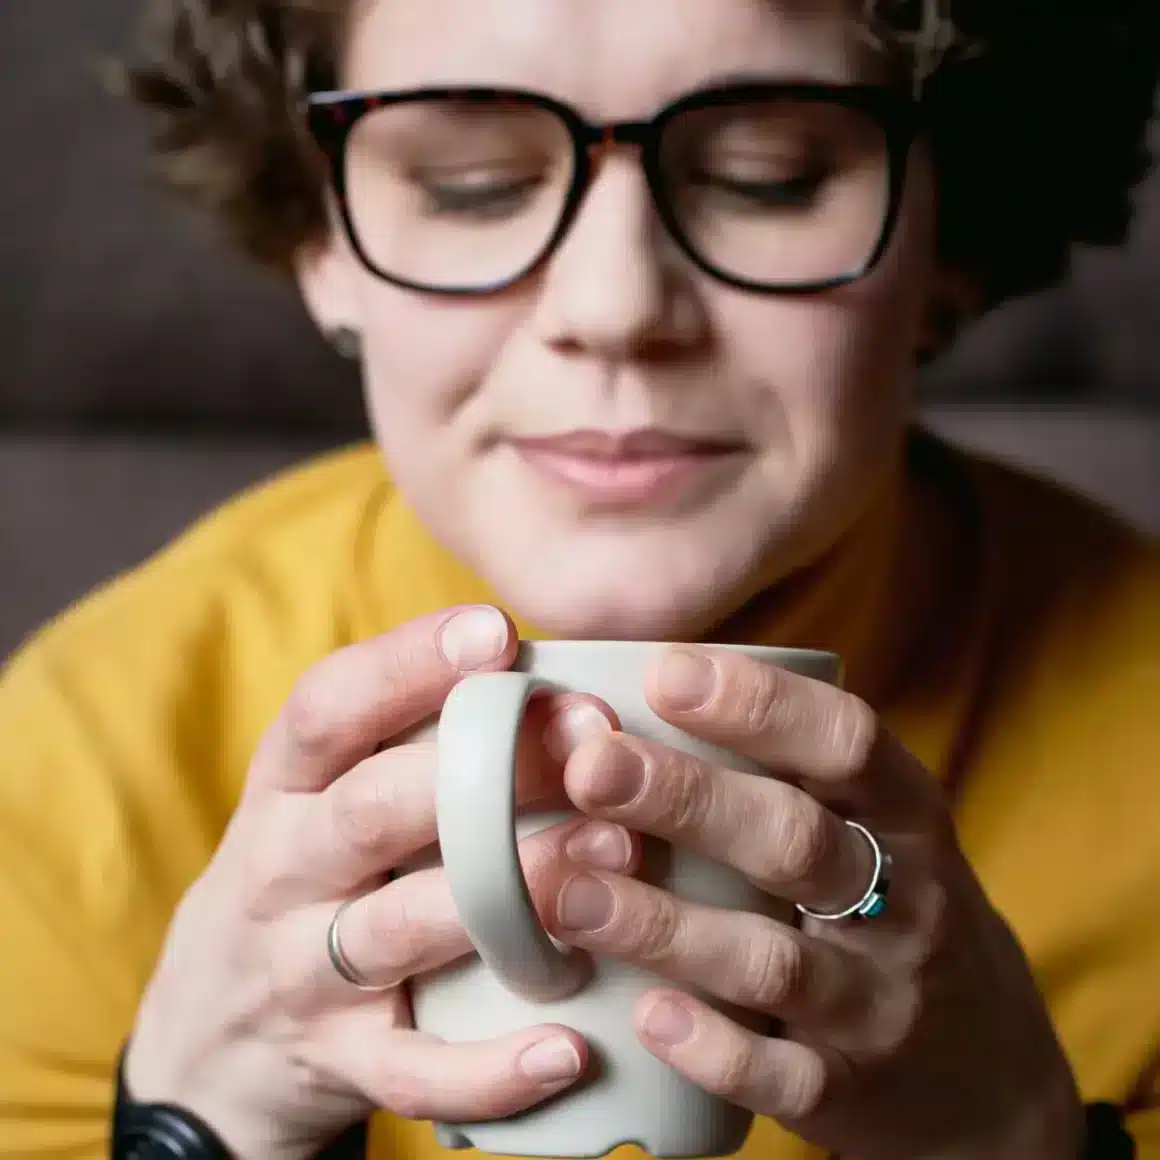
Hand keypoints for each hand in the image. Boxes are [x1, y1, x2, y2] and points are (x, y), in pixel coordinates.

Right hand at [126, 606, 633, 1159]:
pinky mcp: (337, 1060)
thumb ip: (404, 741)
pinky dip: (488, 1070)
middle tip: (590, 742)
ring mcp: (304, 970)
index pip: (327, 707)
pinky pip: (412, 1071)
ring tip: (609, 859)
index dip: (407, 664)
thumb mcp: (319, 796)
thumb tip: (552, 681)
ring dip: (510, 894)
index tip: (496, 631)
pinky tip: (567, 1048)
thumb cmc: (308, 873)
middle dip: (484, 773)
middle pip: (373, 809)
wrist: (207, 1027)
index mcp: (286, 786)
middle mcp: (284, 868)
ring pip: (403, 928)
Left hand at [552, 646, 1083, 1159]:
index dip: (759, 706)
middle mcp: (906, 902)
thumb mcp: (874, 827)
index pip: (846, 742)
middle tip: (592, 768)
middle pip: (796, 840)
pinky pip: (782, 1077)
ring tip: (571, 895)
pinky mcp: (852, 1091)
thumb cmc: (893, 908)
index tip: (666, 674)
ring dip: (667, 926)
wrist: (989, 1073)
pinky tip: (648, 1016)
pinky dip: (714, 1049)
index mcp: (905, 815)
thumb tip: (637, 694)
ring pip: (774, 960)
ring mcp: (881, 1003)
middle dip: (689, 799)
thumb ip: (786, 770)